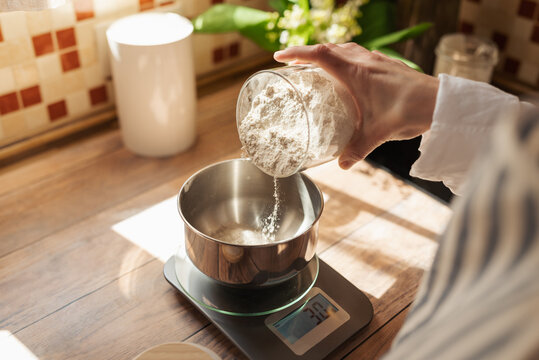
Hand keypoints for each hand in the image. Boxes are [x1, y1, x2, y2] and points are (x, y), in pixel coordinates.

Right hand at [274, 43, 438, 169]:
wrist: (438, 102)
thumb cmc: (407, 112)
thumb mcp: (377, 134)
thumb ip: (357, 149)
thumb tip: (343, 165)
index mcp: (355, 72)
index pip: (319, 54)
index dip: (296, 53)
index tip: (279, 57)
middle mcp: (364, 61)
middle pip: (329, 47)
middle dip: (308, 53)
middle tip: (295, 63)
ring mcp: (378, 60)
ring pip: (346, 48)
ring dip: (329, 52)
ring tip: (319, 65)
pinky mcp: (388, 65)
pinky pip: (361, 54)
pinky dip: (347, 57)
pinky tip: (351, 73)